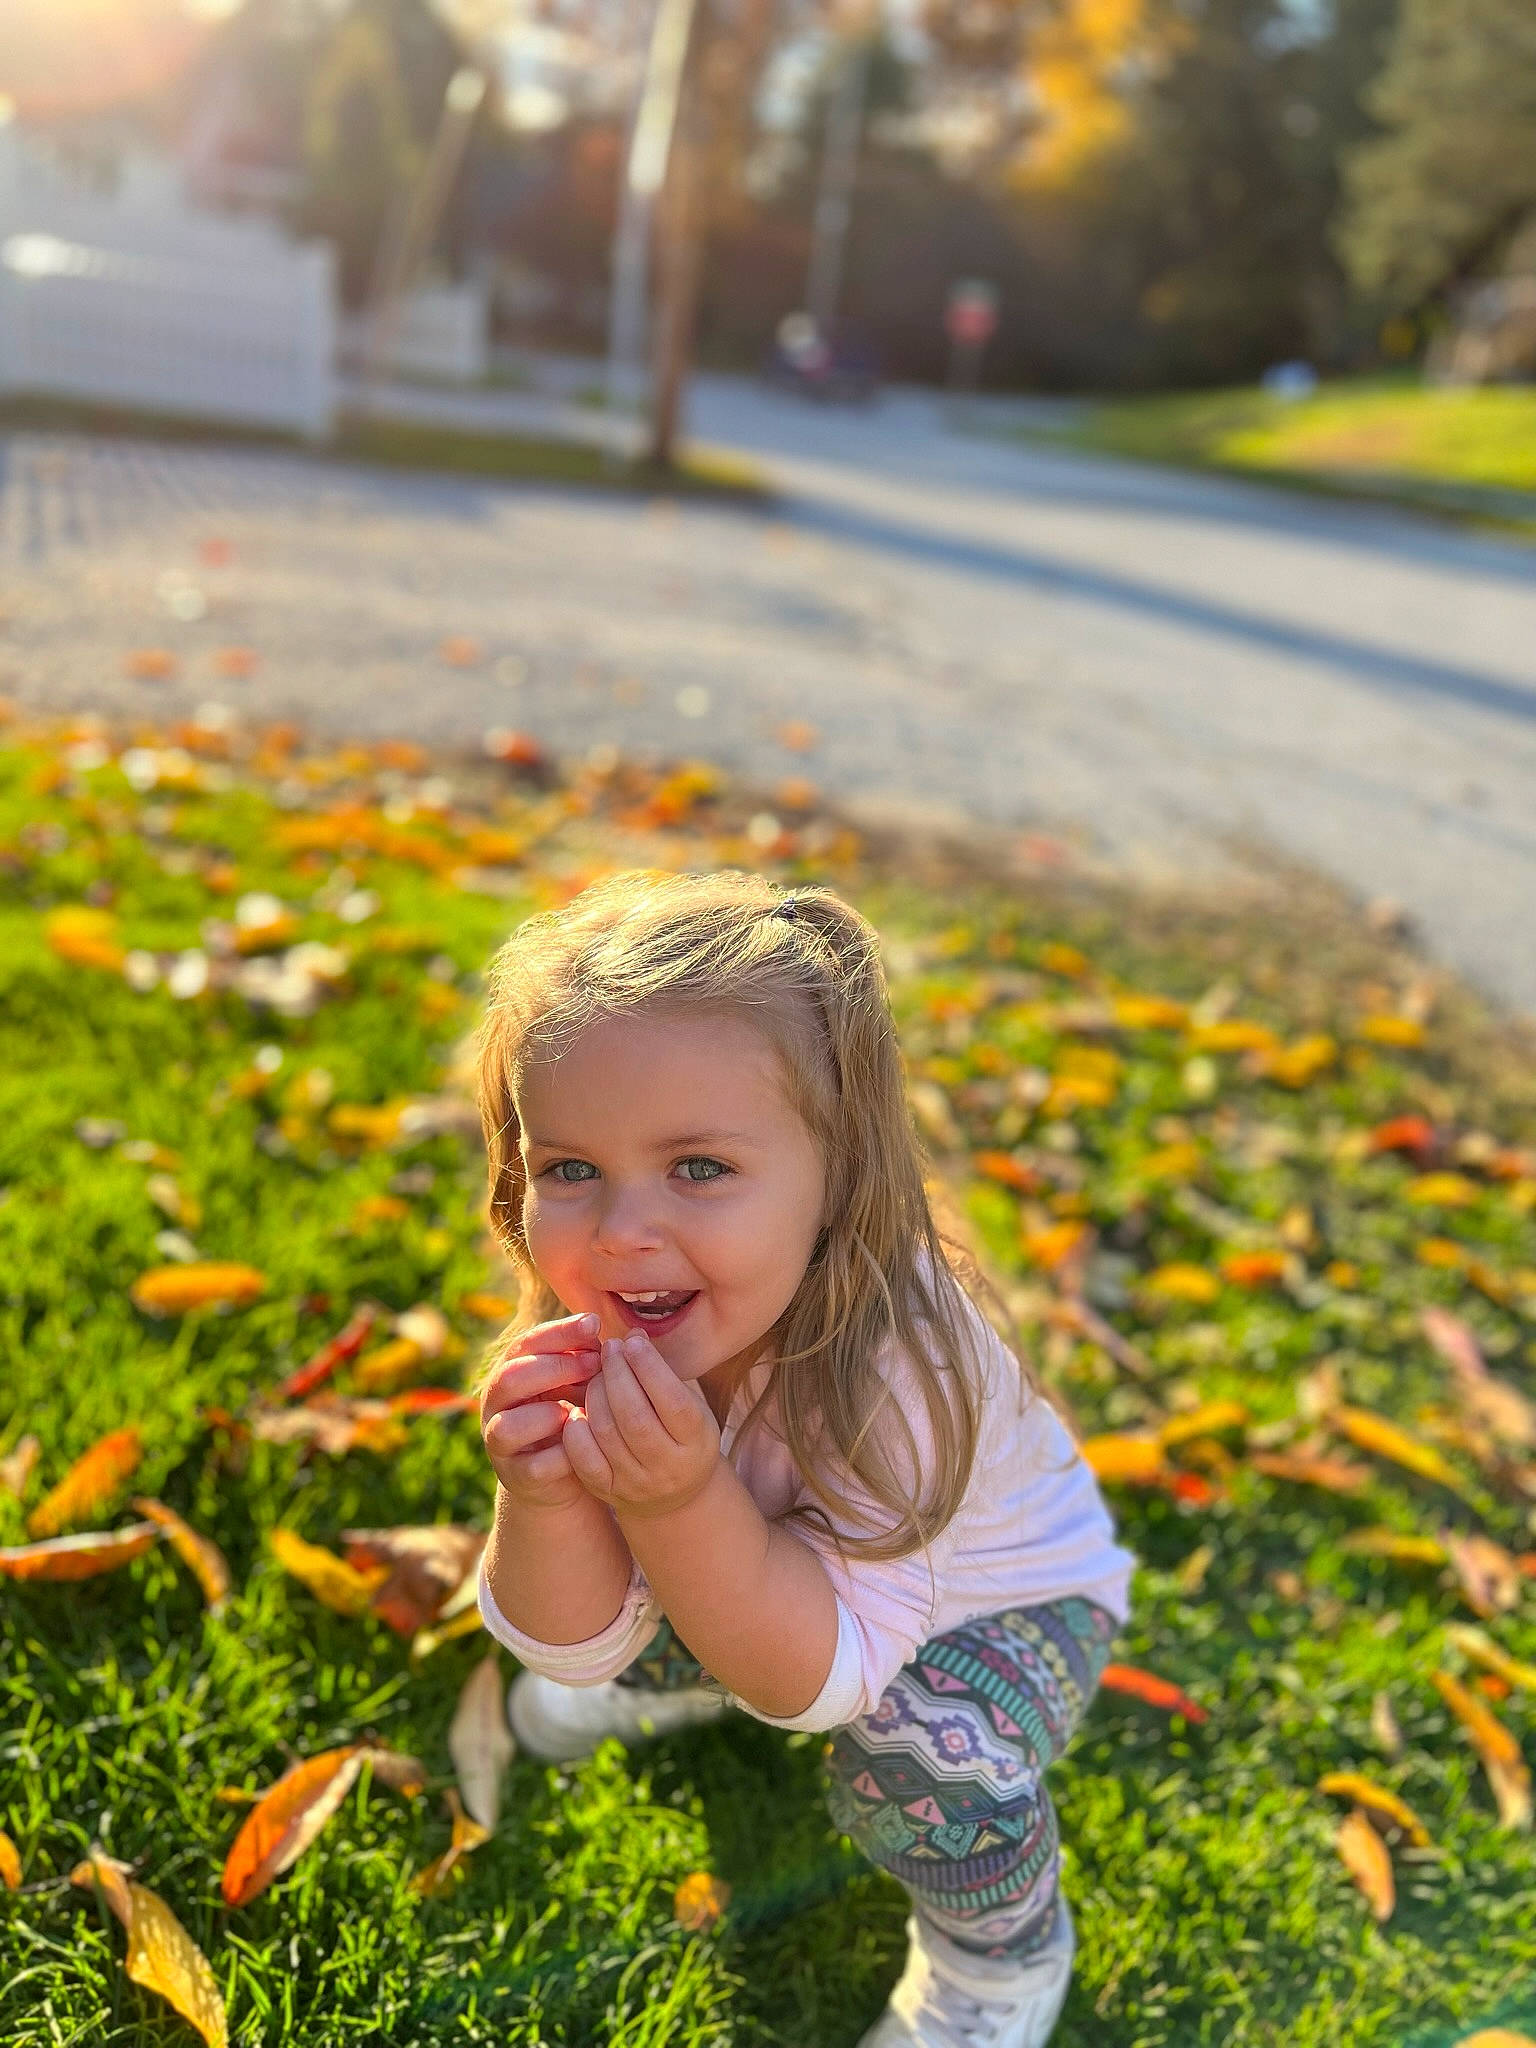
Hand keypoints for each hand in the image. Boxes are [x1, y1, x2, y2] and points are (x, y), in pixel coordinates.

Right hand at [480, 1311, 602, 1512]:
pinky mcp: (516, 1477)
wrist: (564, 1474)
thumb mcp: (577, 1382)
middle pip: (509, 1378)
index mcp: (509, 1373)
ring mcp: (500, 1444)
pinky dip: (562, 1455)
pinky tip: (585, 1444)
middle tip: (595, 1363)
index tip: (595, 1324)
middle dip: (554, 1367)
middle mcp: (496, 1406)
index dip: (559, 1332)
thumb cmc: (573, 1414)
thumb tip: (596, 1327)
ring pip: (508, 1426)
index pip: (525, 1344)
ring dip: (547, 1415)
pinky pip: (534, 1467)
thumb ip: (582, 1358)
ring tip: (579, 1410)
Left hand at [562, 1330, 721, 1518]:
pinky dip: (577, 1429)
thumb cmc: (680, 1433)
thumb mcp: (690, 1404)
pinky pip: (583, 1458)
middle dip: (617, 1374)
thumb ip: (663, 1374)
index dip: (649, 1366)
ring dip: (596, 1394)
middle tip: (609, 1348)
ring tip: (597, 1373)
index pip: (672, 1401)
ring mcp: (636, 1483)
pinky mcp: (608, 1491)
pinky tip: (580, 1408)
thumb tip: (631, 1336)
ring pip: (606, 1433)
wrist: (675, 1494)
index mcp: (697, 1441)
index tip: (633, 1340)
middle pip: (634, 1416)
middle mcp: (668, 1467)